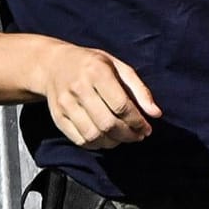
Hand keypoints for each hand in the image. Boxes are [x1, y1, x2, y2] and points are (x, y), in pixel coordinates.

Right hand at [30, 40, 161, 149]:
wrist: (52, 64)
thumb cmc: (91, 64)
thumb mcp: (118, 66)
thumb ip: (139, 89)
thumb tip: (156, 114)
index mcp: (96, 71)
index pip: (121, 105)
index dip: (137, 121)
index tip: (146, 128)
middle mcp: (78, 88)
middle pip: (108, 124)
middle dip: (128, 135)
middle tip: (137, 135)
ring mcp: (65, 104)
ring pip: (94, 136)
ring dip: (114, 143)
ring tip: (122, 137)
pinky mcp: (58, 117)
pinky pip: (80, 141)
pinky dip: (97, 145)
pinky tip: (106, 138)